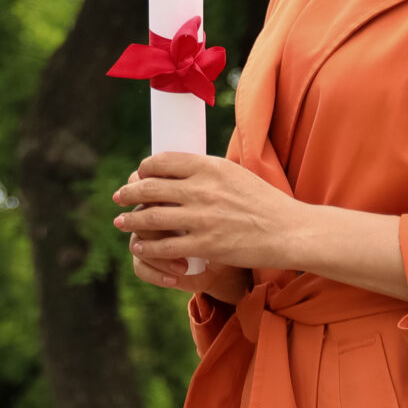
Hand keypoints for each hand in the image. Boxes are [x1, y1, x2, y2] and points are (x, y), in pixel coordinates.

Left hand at [112, 152, 299, 272]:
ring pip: (152, 217)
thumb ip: (205, 171)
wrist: (289, 230)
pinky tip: (140, 246)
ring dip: (131, 220)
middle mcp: (202, 188)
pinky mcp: (206, 245)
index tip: (138, 175)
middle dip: (129, 192)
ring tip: (120, 222)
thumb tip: (176, 169)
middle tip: (118, 196)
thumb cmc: (263, 201)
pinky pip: (166, 245)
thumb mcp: (234, 172)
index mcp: (209, 166)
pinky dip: (148, 246)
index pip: (162, 161)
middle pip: (150, 187)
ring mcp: (202, 218)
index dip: (144, 169)